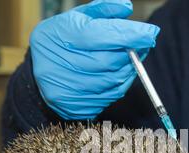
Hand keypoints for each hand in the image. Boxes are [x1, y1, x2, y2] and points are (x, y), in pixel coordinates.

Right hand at [30, 0, 159, 119]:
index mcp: (59, 36)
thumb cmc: (62, 40)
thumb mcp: (76, 18)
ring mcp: (66, 89)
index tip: (150, 33)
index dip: (129, 35)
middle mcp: (59, 65)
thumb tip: (127, 7)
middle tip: (144, 44)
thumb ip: (102, 10)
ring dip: (128, 70)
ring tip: (131, 58)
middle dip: (132, 53)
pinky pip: (108, 97)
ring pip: (112, 81)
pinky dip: (119, 84)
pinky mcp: (74, 107)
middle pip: (109, 61)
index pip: (101, 36)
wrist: (38, 73)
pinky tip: (118, 74)